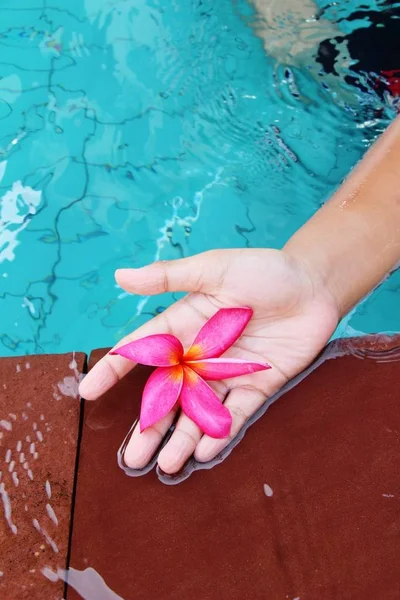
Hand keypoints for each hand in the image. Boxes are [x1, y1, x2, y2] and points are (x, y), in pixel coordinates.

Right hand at [79, 248, 338, 473]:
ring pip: (198, 412)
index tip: (88, 392)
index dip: (115, 370)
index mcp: (184, 325)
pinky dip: (220, 433)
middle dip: (149, 425)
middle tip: (130, 457)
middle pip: (168, 394)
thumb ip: (169, 277)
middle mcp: (200, 355)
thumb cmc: (264, 270)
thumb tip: (120, 275)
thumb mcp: (214, 268)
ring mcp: (228, 373)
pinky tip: (203, 452)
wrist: (314, 285)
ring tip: (165, 466)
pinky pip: (235, 413)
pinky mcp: (256, 385)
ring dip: (182, 438)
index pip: (143, 351)